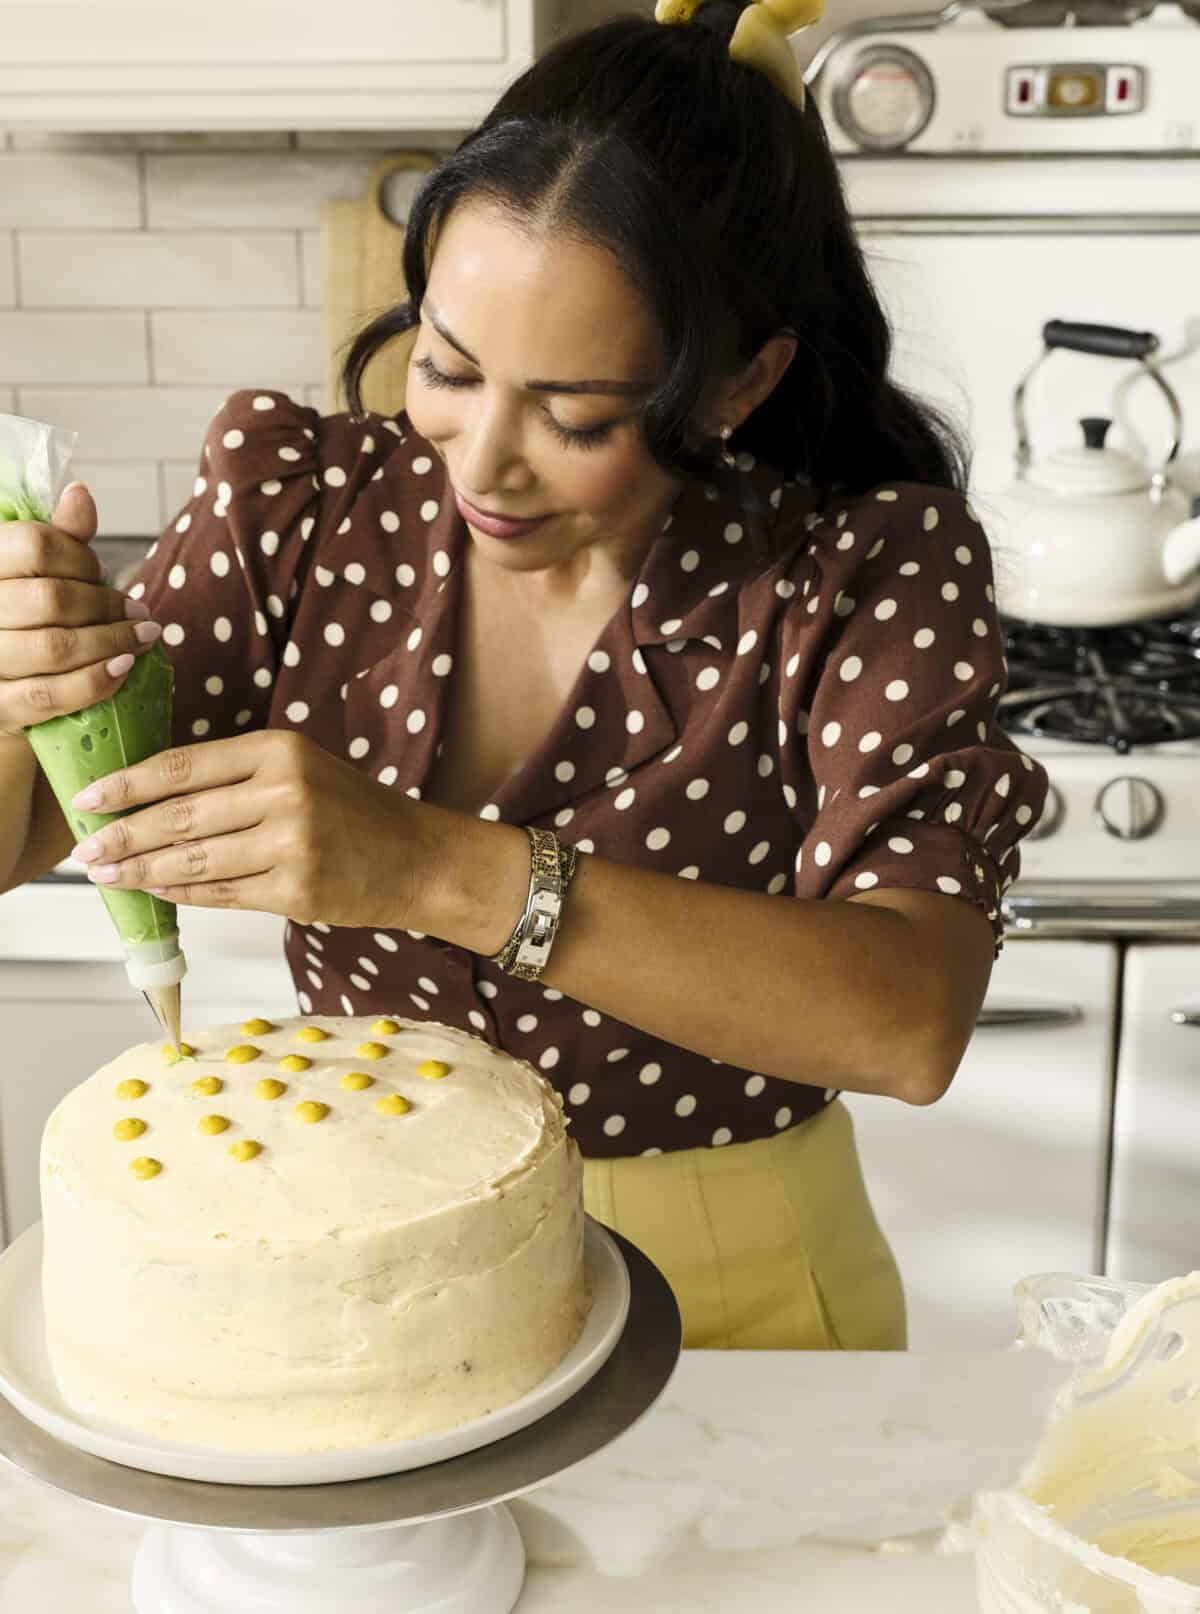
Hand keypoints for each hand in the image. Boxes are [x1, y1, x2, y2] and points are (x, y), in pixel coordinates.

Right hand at [0, 484, 161, 737]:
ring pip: (54, 647)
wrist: (4, 697)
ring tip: (143, 638)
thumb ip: (59, 539)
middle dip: (106, 606)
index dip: (80, 558)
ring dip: (112, 643)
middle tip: (138, 614)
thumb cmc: (26, 627)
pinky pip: (51, 694)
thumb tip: (79, 493)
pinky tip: (124, 668)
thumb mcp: (39, 577)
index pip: (33, 545)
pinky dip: (97, 680)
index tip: (101, 573)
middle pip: (51, 598)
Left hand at [68, 729, 425, 928]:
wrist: (418, 857)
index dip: (126, 785)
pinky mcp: (297, 890)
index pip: (182, 766)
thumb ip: (234, 777)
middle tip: (85, 850)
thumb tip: (150, 800)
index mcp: (278, 750)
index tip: (88, 799)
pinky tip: (157, 892)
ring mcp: (292, 844)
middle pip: (179, 815)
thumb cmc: (354, 811)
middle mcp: (285, 792)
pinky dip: (182, 895)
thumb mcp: (300, 769)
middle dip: (122, 835)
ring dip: (142, 871)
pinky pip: (222, 893)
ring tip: (108, 876)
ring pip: (194, 859)